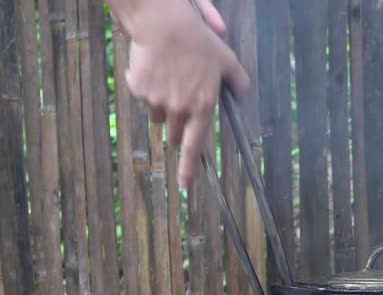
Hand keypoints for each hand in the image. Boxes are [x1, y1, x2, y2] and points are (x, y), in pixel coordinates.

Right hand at [117, 0, 250, 187]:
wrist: (162, 23)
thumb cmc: (197, 39)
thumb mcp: (225, 58)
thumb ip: (237, 81)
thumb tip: (243, 96)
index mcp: (202, 105)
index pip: (195, 145)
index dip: (189, 167)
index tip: (185, 184)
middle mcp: (179, 109)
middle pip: (173, 133)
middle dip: (175, 125)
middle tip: (178, 102)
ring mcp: (157, 101)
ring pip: (156, 115)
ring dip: (161, 105)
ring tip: (167, 76)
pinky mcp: (139, 90)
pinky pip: (141, 96)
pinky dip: (145, 86)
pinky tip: (152, 66)